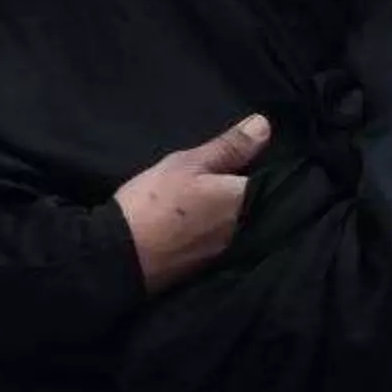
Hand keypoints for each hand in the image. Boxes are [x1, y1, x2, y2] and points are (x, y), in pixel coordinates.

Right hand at [114, 113, 271, 294]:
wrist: (120, 257)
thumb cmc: (155, 203)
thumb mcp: (188, 164)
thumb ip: (228, 147)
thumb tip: (265, 125)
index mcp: (243, 201)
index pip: (271, 181)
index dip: (266, 167)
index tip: (260, 155)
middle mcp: (245, 230)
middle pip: (258, 205)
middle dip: (251, 189)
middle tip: (241, 170)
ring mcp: (227, 252)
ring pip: (242, 224)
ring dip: (236, 212)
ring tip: (222, 195)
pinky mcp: (209, 266)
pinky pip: (226, 241)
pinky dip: (220, 229)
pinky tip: (207, 221)